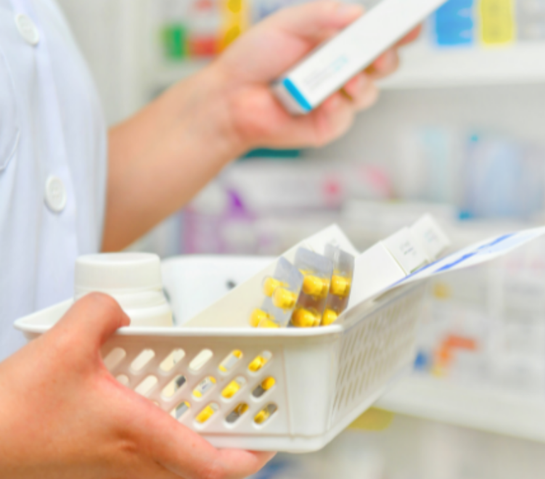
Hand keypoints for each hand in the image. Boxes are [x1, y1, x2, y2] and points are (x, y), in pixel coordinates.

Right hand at [0, 293, 273, 478]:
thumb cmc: (13, 413)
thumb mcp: (64, 342)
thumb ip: (101, 311)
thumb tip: (117, 310)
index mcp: (140, 434)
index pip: (212, 464)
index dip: (251, 457)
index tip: (272, 442)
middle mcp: (133, 459)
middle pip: (200, 468)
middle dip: (231, 446)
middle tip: (246, 418)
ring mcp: (113, 467)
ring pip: (173, 462)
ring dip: (197, 441)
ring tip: (210, 409)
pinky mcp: (95, 464)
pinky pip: (146, 456)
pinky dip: (165, 436)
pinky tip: (154, 404)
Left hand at [212, 0, 420, 149]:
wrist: (230, 97)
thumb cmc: (255, 58)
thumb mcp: (287, 24)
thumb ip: (322, 15)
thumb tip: (356, 13)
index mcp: (338, 42)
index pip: (378, 36)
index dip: (399, 30)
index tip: (412, 23)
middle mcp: (344, 70)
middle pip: (385, 64)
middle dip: (388, 58)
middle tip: (379, 53)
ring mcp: (340, 98)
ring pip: (369, 91)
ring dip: (358, 83)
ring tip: (341, 79)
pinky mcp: (331, 124)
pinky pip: (346, 114)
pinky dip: (336, 106)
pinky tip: (321, 101)